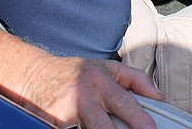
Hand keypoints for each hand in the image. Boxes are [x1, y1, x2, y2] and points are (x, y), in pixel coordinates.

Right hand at [17, 56, 161, 128]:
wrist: (34, 75)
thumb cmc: (73, 73)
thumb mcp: (105, 67)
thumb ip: (135, 79)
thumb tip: (157, 96)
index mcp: (99, 82)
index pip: (123, 103)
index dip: (139, 119)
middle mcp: (82, 98)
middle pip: (104, 127)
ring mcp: (65, 114)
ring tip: (104, 128)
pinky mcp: (53, 125)